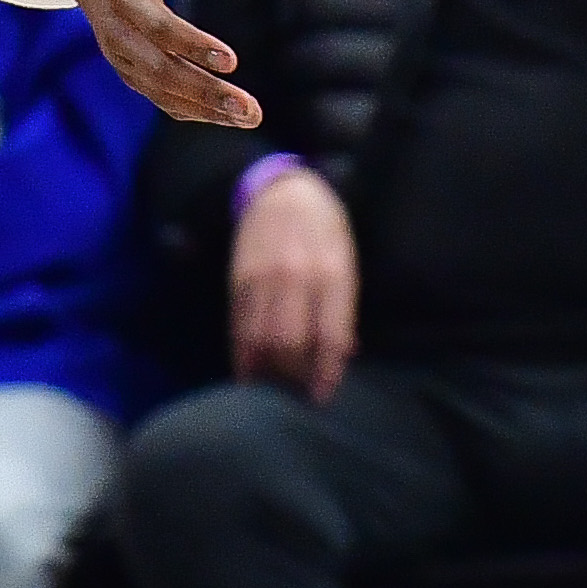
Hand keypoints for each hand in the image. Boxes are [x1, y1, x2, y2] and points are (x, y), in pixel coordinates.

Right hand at [73, 0, 252, 125]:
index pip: (155, 25)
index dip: (190, 44)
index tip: (232, 60)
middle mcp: (114, 29)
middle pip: (158, 69)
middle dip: (205, 91)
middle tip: (249, 108)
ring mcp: (119, 53)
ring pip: (160, 91)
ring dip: (205, 109)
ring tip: (249, 116)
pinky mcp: (129, 67)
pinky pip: (160, 96)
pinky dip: (192, 110)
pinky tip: (227, 116)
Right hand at [230, 162, 357, 402]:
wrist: (281, 190)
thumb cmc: (324, 228)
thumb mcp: (346, 260)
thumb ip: (344, 307)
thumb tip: (345, 354)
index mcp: (333, 273)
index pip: (330, 336)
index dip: (325, 373)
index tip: (321, 396)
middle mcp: (298, 277)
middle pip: (292, 344)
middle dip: (294, 376)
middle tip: (297, 392)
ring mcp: (265, 278)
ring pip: (262, 340)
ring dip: (266, 371)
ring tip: (273, 386)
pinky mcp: (239, 280)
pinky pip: (239, 327)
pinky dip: (243, 355)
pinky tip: (249, 370)